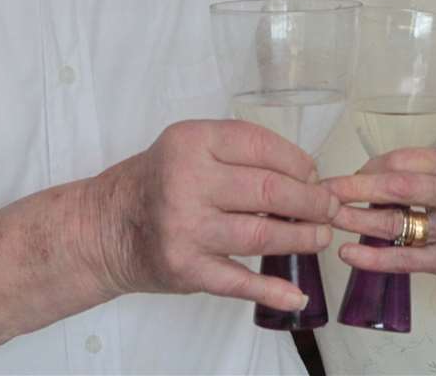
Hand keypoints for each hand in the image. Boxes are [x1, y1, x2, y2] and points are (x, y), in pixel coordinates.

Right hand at [98, 120, 338, 311]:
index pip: (262, 146)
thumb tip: (303, 176)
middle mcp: (187, 182)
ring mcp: (186, 228)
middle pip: (270, 190)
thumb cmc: (157, 181)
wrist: (105, 226)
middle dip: (311, 201)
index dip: (299, 162)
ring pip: (262, 234)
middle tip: (330, 207)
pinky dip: (272, 290)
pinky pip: (238, 282)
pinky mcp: (186, 268)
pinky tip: (297, 293)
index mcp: (192, 142)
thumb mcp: (189, 147)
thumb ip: (237, 155)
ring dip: (302, 238)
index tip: (314, 174)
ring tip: (321, 237)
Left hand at [322, 148, 435, 305]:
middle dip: (352, 187)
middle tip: (322, 192)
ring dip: (356, 220)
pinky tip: (350, 254)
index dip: (367, 167)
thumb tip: (374, 180)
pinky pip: (407, 259)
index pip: (402, 158)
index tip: (348, 178)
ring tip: (329, 220)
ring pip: (397, 221)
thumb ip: (428, 178)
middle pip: (395, 183)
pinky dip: (374, 257)